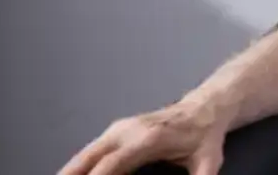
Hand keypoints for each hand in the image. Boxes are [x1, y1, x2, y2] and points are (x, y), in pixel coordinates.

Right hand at [59, 98, 228, 174]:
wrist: (206, 108)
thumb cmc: (205, 136)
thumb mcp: (208, 162)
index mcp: (148, 138)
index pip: (111, 165)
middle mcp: (128, 130)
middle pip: (88, 159)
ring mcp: (119, 128)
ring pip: (84, 154)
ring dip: (69, 172)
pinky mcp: (115, 131)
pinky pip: (90, 151)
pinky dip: (77, 166)